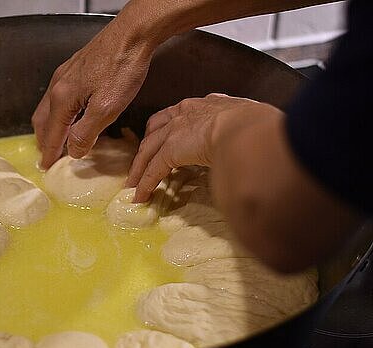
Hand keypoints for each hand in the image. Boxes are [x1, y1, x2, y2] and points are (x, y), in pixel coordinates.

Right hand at [32, 18, 154, 168]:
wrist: (133, 33)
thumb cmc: (122, 68)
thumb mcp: (106, 109)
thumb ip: (86, 133)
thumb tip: (73, 151)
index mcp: (62, 98)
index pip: (51, 134)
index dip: (49, 154)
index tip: (46, 168)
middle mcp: (58, 85)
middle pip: (43, 121)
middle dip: (44, 141)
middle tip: (49, 156)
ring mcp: (66, 74)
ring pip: (49, 107)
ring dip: (50, 126)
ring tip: (59, 139)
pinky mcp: (77, 67)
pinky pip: (59, 96)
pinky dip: (59, 112)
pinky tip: (73, 115)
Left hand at [126, 94, 274, 201]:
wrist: (248, 129)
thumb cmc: (261, 126)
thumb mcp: (254, 122)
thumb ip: (248, 130)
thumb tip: (257, 141)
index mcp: (209, 104)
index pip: (183, 114)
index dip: (173, 126)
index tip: (170, 136)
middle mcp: (187, 112)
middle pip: (157, 128)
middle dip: (149, 144)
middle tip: (142, 160)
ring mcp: (175, 130)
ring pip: (149, 149)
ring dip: (140, 167)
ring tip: (134, 183)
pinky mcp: (170, 150)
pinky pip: (152, 170)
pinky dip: (145, 184)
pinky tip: (140, 196)